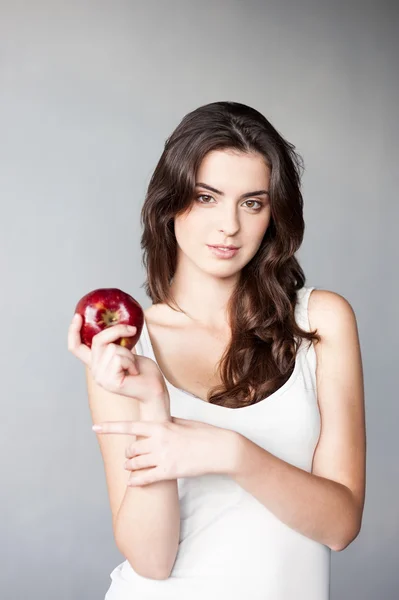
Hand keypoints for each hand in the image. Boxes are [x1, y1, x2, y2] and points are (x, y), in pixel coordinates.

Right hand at [68, 313, 166, 402]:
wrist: (153, 389)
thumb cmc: (142, 370)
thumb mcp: (125, 352)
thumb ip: (114, 344)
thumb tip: (114, 323)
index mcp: (96, 362)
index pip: (76, 347)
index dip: (73, 331)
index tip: (78, 316)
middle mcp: (94, 370)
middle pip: (98, 340)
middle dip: (117, 331)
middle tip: (132, 330)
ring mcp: (101, 377)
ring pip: (112, 349)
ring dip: (129, 354)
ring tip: (133, 366)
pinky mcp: (110, 381)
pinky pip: (119, 358)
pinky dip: (131, 362)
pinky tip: (134, 372)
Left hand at [92, 417, 239, 485]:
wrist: (219, 449)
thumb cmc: (203, 433)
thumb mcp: (182, 422)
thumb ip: (165, 423)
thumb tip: (154, 423)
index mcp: (160, 425)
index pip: (129, 426)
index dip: (109, 427)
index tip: (94, 427)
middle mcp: (158, 440)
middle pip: (130, 448)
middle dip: (128, 453)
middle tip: (130, 457)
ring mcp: (163, 457)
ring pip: (135, 464)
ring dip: (131, 466)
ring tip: (132, 467)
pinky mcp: (169, 472)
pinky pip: (145, 479)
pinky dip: (136, 481)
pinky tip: (133, 482)